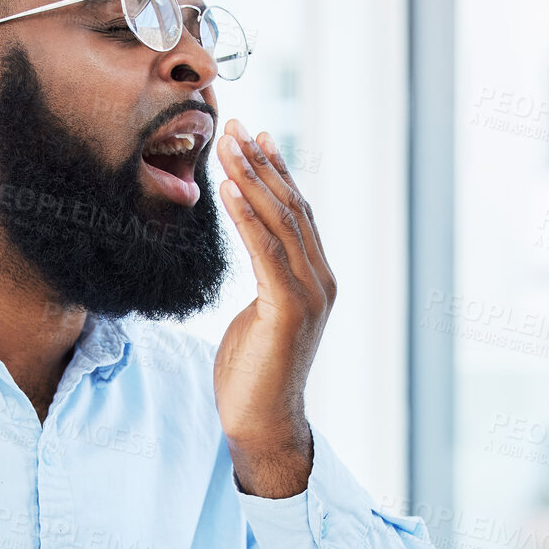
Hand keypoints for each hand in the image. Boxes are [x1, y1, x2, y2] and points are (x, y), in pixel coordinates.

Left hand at [212, 120, 334, 498]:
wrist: (259, 423)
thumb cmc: (251, 374)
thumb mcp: (257, 315)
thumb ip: (265, 281)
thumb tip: (257, 255)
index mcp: (315, 279)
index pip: (297, 213)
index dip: (276, 171)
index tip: (256, 136)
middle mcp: (321, 280)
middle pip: (290, 207)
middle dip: (261, 162)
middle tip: (236, 124)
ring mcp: (310, 295)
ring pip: (280, 223)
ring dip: (251, 178)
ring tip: (227, 144)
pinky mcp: (290, 310)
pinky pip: (266, 252)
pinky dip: (246, 216)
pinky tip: (228, 188)